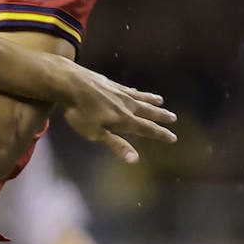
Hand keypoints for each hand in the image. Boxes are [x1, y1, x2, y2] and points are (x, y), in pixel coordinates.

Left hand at [61, 72, 176, 163]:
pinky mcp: (109, 83)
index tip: (173, 137)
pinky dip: (135, 92)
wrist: (70, 83)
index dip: (161, 134)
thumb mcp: (95, 134)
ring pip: (140, 97)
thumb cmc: (79, 112)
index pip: (147, 129)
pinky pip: (127, 89)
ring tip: (161, 100)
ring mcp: (118, 92)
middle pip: (147, 111)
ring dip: (151, 100)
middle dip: (161, 116)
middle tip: (173, 117)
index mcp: (124, 119)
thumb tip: (135, 160)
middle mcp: (126, 105)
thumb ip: (116, 145)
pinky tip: (135, 91)